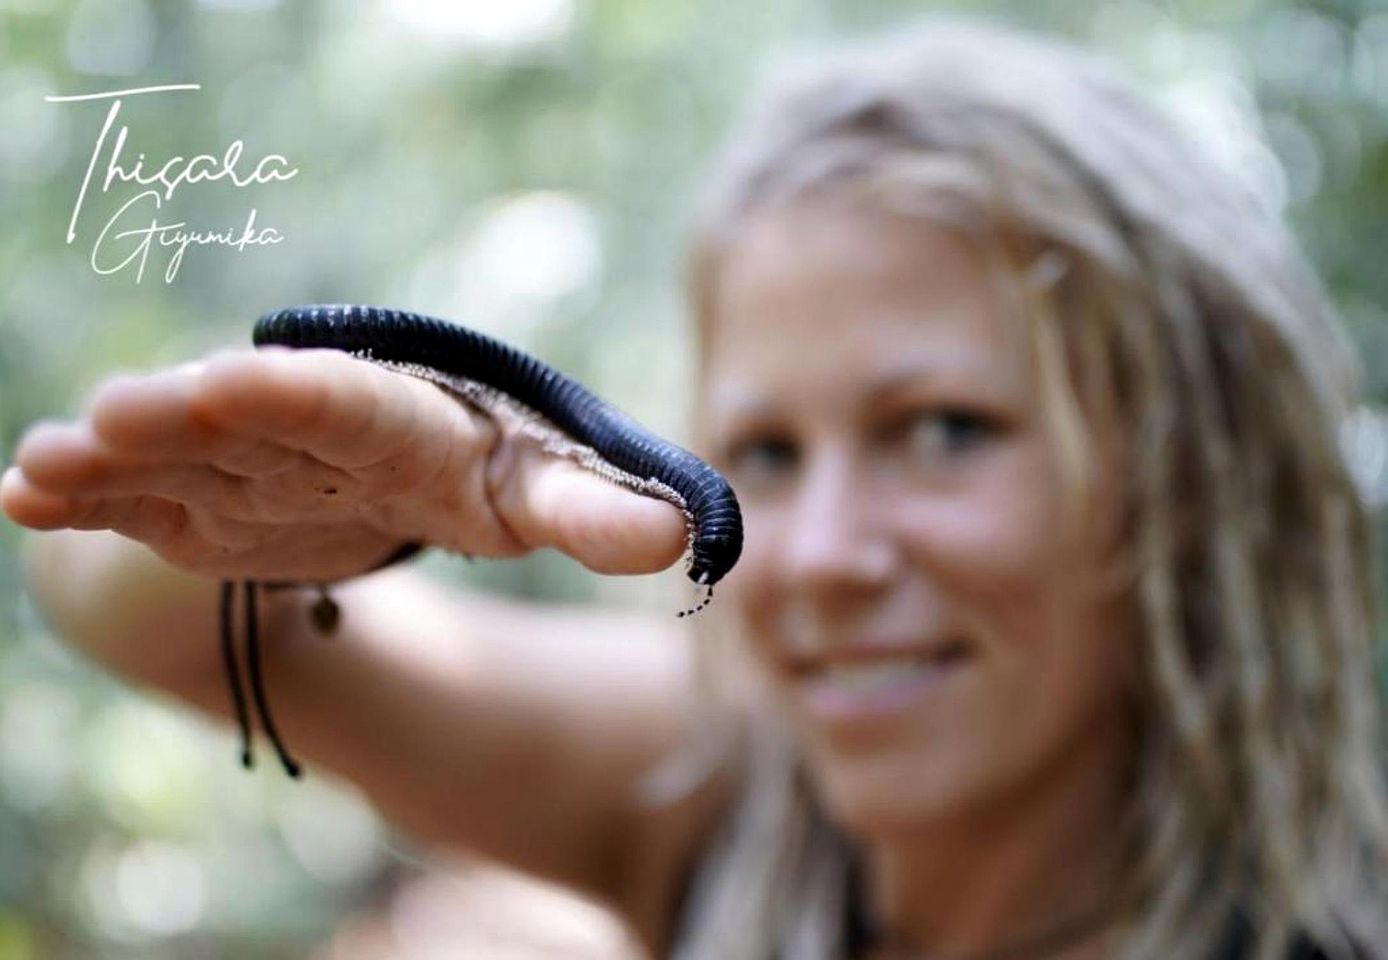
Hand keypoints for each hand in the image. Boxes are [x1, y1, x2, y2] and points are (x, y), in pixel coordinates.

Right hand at [2, 347, 686, 581]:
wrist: (394, 489)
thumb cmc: (477, 477)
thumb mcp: (537, 493)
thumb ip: (594, 512)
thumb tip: (678, 540)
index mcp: (399, 415)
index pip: (348, 398)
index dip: (296, 393)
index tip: (241, 379)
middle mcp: (310, 423)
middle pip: (246, 416)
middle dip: (184, 416)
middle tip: (121, 414)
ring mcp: (248, 459)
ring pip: (177, 453)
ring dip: (115, 458)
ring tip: (48, 464)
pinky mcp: (204, 497)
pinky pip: (142, 492)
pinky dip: (91, 497)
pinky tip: (25, 495)